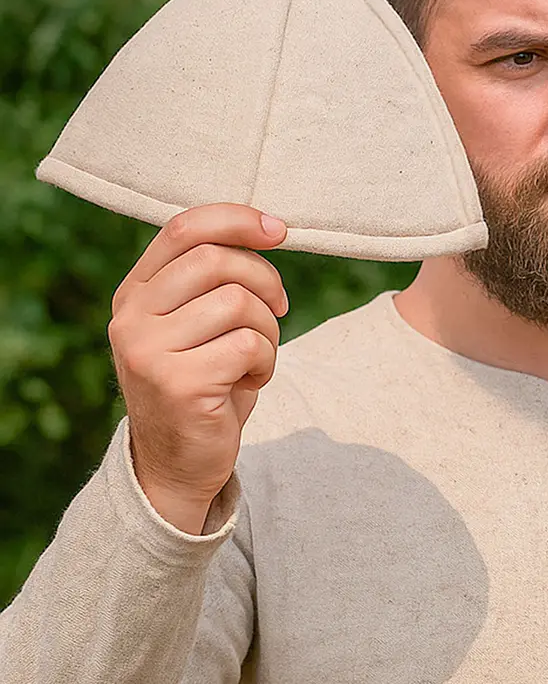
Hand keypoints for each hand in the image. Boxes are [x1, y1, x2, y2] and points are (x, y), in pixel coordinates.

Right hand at [108, 204, 289, 533]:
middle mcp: (131, 316)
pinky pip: (248, 346)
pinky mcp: (177, 383)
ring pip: (237, 303)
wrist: (178, 463)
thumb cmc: (203, 385)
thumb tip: (269, 228)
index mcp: (135, 292)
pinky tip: (250, 381)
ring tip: (256, 358)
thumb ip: (213, 280)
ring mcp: (148, 350)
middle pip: (216, 260)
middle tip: (278, 309)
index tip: (279, 230)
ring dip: (267, 330)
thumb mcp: (199, 325)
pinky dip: (265, 362)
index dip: (238, 220)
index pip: (184, 229)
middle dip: (265, 281)